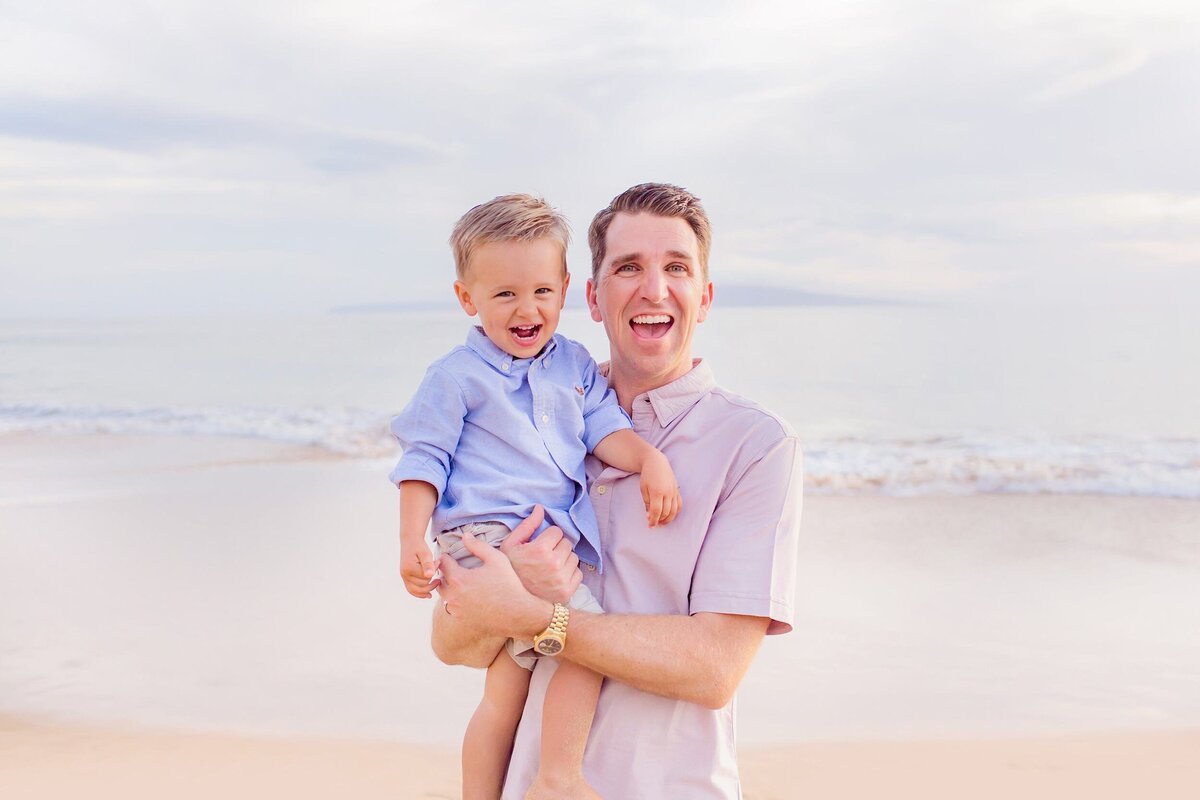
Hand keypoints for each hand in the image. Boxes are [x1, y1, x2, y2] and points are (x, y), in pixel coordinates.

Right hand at [399, 539, 437, 598]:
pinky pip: (411, 590)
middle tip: (437, 568)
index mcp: (409, 568)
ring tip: (437, 583)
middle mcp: (404, 574)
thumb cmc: (419, 546)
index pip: (426, 577)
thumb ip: (428, 564)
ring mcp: (404, 577)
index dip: (434, 570)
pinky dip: (419, 593)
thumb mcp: (426, 553)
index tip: (438, 561)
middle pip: (422, 585)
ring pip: (417, 590)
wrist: (410, 541)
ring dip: (427, 588)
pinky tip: (428, 595)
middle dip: (431, 578)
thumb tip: (430, 575)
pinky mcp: (405, 578)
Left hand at [437, 531, 551, 637]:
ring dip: (449, 587)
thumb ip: (478, 546)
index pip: (443, 563)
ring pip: (445, 595)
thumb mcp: (496, 559)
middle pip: (440, 580)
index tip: (452, 555)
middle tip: (455, 568)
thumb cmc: (508, 585)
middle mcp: (452, 595)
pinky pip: (452, 607)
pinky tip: (468, 596)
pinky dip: (456, 600)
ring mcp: (456, 609)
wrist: (516, 614)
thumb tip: (465, 536)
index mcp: (458, 578)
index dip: (447, 556)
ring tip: (461, 582)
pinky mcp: (461, 619)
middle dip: (445, 572)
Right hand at [499, 505, 582, 602]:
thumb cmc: (510, 570)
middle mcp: (553, 563)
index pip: (557, 531)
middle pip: (567, 543)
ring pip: (574, 558)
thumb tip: (540, 508)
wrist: (511, 601)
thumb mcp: (510, 545)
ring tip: (550, 567)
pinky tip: (556, 577)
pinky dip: (569, 574)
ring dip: (564, 560)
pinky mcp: (567, 591)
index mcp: (540, 550)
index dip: (548, 537)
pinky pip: (578, 573)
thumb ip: (527, 525)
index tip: (540, 545)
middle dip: (557, 547)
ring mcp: (562, 579)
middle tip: (545, 556)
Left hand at [641, 451, 681, 526]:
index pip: (656, 511)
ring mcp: (674, 492)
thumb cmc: (647, 475)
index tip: (650, 526)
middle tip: (653, 523)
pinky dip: (675, 512)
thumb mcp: (643, 489)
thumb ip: (647, 503)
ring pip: (674, 511)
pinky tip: (669, 515)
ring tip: (661, 522)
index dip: (653, 520)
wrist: (657, 462)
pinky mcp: (677, 491)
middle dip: (659, 520)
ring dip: (668, 519)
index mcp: (657, 492)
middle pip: (666, 512)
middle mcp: (668, 492)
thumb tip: (649, 516)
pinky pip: (679, 505)